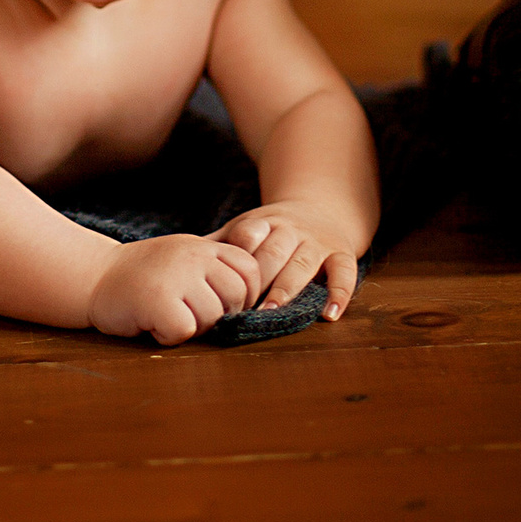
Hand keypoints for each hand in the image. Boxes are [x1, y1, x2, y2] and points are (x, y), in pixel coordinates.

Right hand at [87, 234, 261, 344]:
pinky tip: (152, 323)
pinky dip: (169, 335)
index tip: (219, 304)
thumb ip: (215, 270)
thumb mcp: (184, 258)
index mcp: (204, 246)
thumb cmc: (143, 276)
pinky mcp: (159, 300)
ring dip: (192, 327)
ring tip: (166, 315)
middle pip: (236, 297)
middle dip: (219, 315)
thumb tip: (254, 303)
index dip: (243, 294)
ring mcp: (177, 276)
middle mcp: (194, 256)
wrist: (93, 276)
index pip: (249, 270)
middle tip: (188, 314)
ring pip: (212, 317)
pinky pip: (185, 330)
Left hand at [216, 202, 361, 320]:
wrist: (319, 206)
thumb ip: (217, 246)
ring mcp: (317, 241)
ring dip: (288, 288)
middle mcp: (291, 229)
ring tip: (274, 313)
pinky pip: (344, 272)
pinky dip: (339, 293)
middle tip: (245, 308)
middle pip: (275, 251)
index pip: (249, 233)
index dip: (239, 255)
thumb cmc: (271, 229)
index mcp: (263, 222)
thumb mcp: (244, 228)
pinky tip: (330, 315)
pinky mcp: (341, 253)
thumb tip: (176, 265)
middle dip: (260, 278)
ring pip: (303, 263)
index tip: (224, 281)